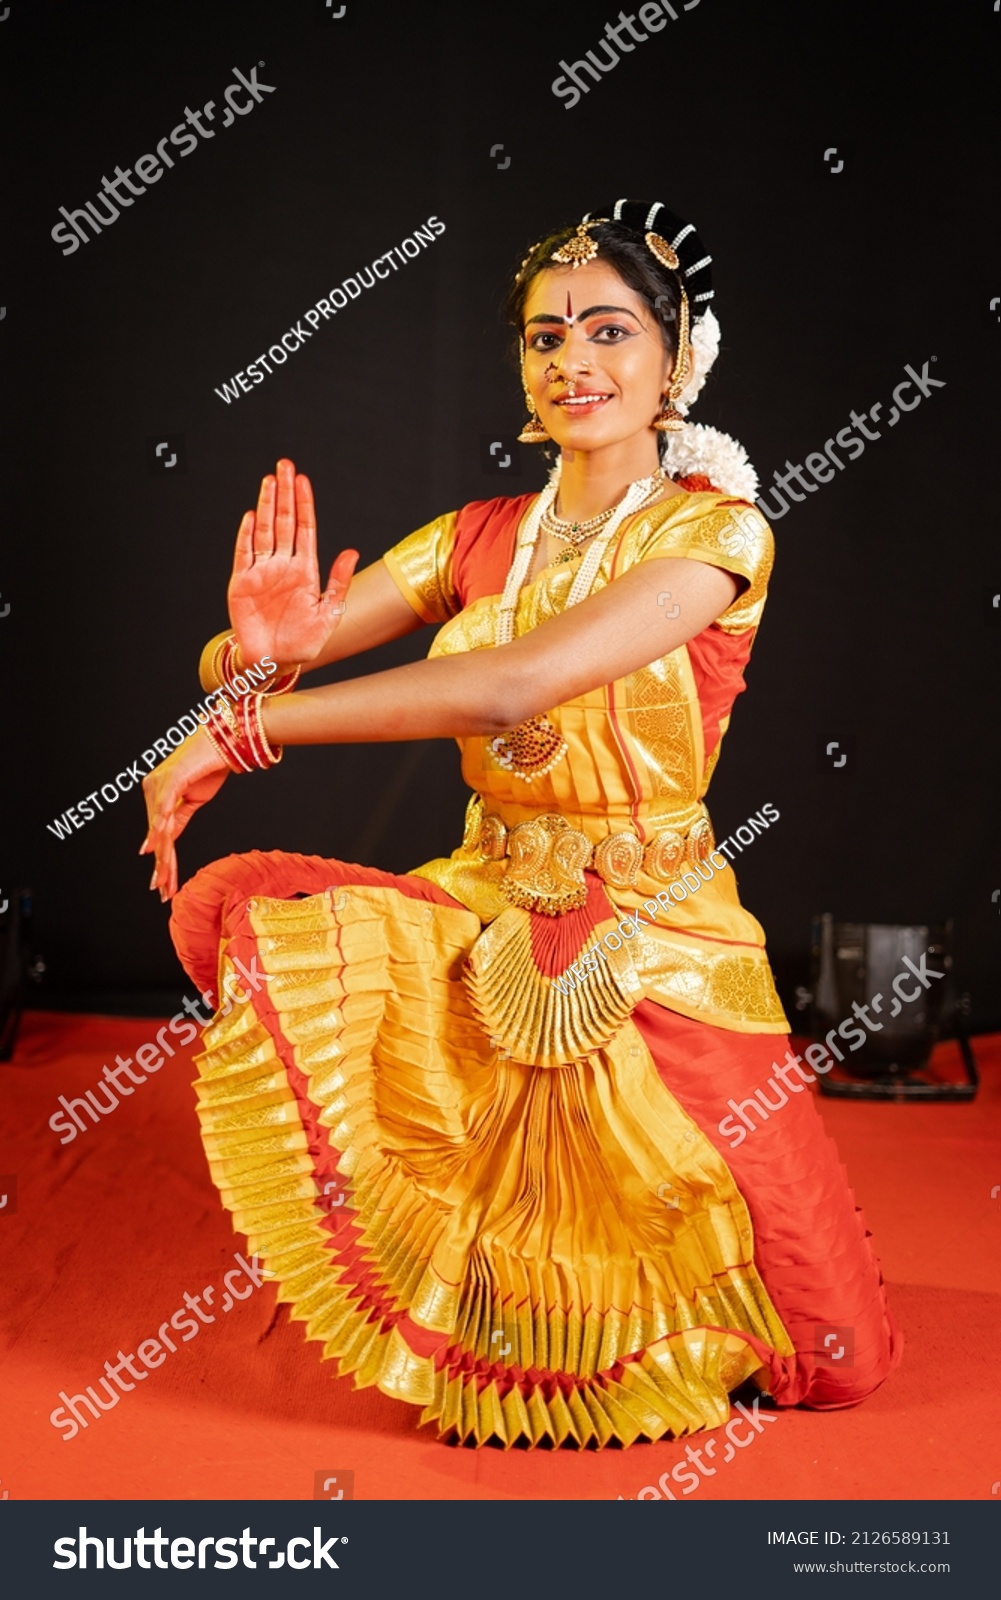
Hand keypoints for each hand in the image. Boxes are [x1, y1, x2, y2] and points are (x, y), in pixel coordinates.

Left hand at [139, 729, 230, 901]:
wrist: (225, 738)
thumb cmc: (210, 764)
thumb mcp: (194, 800)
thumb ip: (178, 819)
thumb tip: (164, 840)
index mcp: (157, 795)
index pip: (160, 835)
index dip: (163, 862)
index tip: (165, 886)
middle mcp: (153, 789)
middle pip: (158, 837)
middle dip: (162, 867)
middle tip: (162, 892)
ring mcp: (160, 784)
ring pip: (160, 829)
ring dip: (163, 857)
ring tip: (162, 880)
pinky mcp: (172, 779)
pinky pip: (166, 809)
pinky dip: (161, 828)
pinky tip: (157, 847)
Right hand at [228, 458, 358, 667]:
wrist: (275, 663)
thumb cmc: (303, 642)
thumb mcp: (329, 614)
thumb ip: (338, 582)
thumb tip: (352, 551)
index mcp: (305, 570)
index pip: (305, 529)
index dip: (304, 504)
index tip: (303, 480)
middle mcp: (283, 565)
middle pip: (284, 522)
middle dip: (284, 494)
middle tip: (284, 466)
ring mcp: (261, 572)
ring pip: (265, 531)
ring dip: (267, 506)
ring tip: (269, 481)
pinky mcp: (242, 583)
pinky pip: (244, 553)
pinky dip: (246, 535)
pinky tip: (252, 516)